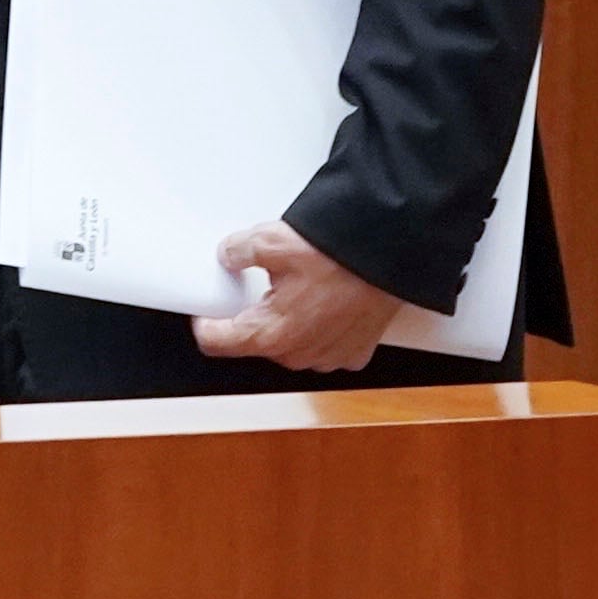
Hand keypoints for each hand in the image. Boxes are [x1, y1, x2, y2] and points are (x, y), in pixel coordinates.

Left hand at [192, 221, 406, 371]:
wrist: (393, 260)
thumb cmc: (340, 256)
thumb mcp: (271, 241)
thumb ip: (238, 251)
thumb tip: (229, 256)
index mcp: (271, 334)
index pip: (216, 343)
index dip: (204, 322)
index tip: (205, 308)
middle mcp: (299, 354)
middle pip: (255, 342)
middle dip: (252, 316)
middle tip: (263, 285)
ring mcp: (328, 357)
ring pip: (289, 345)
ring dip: (287, 323)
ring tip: (299, 290)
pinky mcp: (353, 353)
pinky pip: (322, 345)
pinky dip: (317, 327)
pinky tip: (324, 302)